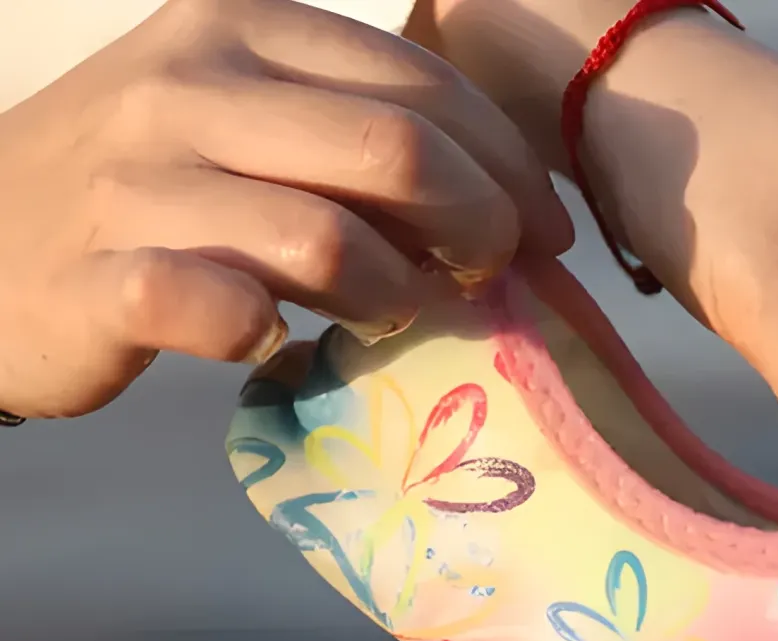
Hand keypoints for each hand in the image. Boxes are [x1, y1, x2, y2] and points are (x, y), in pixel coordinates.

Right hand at [0, 0, 571, 419]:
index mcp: (242, 28)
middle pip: (398, 153)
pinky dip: (270, 335)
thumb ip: (352, 136)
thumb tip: (499, 203)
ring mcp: (140, 182)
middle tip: (489, 279)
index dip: (510, 166)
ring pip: (329, 240)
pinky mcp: (104, 279)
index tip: (547, 233)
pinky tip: (280, 345)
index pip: (422, 83)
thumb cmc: (147, 188)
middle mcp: (190, 85)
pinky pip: (218, 308)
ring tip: (395, 320)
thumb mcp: (243, 118)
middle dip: (480, 228)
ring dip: (396, 297)